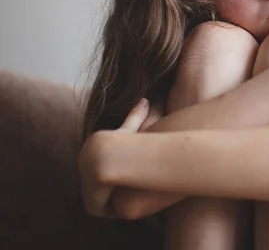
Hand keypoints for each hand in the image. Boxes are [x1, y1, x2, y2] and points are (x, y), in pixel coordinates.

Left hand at [78, 98, 151, 217]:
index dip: (118, 166)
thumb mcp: (131, 128)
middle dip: (114, 183)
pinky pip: (101, 208)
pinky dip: (112, 207)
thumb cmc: (124, 140)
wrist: (108, 156)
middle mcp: (84, 166)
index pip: (101, 163)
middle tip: (134, 186)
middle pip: (100, 180)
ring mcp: (85, 185)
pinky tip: (125, 205)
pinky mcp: (89, 201)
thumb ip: (136, 116)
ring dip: (113, 197)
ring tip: (130, 197)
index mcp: (91, 150)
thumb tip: (145, 99)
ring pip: (101, 195)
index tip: (133, 170)